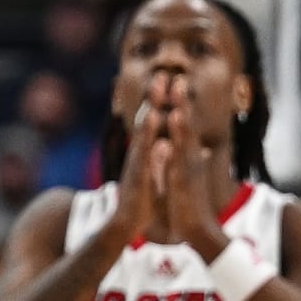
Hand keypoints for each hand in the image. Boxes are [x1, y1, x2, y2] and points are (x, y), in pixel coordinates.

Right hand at [109, 78, 165, 243]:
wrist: (127, 226)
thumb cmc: (142, 205)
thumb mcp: (156, 180)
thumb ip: (163, 161)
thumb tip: (173, 147)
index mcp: (146, 155)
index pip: (153, 125)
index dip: (160, 105)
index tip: (168, 85)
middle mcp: (139, 152)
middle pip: (146, 119)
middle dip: (154, 97)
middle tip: (162, 74)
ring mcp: (137, 159)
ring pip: (144, 127)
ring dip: (151, 104)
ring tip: (158, 85)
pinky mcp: (137, 170)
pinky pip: (144, 145)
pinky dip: (149, 129)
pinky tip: (153, 114)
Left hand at [162, 96, 223, 253]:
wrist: (197, 230)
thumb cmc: (191, 204)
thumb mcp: (190, 179)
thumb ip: (195, 163)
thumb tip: (205, 150)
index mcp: (187, 156)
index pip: (183, 126)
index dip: (180, 106)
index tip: (175, 83)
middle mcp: (189, 157)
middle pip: (186, 124)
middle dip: (181, 101)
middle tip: (177, 77)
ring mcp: (188, 166)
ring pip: (185, 135)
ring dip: (181, 112)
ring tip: (177, 91)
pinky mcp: (183, 178)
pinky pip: (179, 156)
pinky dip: (178, 138)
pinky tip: (175, 123)